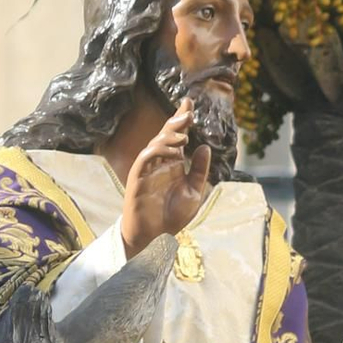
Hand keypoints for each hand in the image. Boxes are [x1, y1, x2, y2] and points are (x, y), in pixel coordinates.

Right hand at [120, 102, 210, 254]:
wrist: (155, 237)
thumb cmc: (172, 216)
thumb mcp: (194, 191)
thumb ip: (199, 170)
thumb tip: (205, 147)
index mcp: (172, 164)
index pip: (177, 137)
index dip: (181, 120)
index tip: (189, 104)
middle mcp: (159, 163)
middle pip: (166, 135)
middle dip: (176, 121)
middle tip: (189, 111)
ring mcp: (147, 169)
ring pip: (156, 143)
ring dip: (169, 135)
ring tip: (184, 133)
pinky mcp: (137, 177)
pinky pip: (146, 158)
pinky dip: (158, 150)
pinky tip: (172, 149)